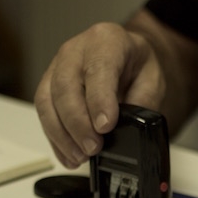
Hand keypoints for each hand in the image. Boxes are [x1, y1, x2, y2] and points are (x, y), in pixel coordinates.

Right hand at [34, 22, 165, 168]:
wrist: (127, 56)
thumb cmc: (137, 65)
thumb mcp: (153, 79)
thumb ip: (142, 101)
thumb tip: (127, 128)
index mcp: (106, 40)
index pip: (97, 69)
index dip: (99, 100)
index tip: (105, 126)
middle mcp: (75, 50)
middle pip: (65, 87)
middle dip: (77, 123)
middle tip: (93, 148)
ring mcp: (57, 66)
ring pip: (47, 101)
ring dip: (61, 134)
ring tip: (80, 156)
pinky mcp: (48, 85)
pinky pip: (44, 113)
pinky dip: (55, 138)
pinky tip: (69, 155)